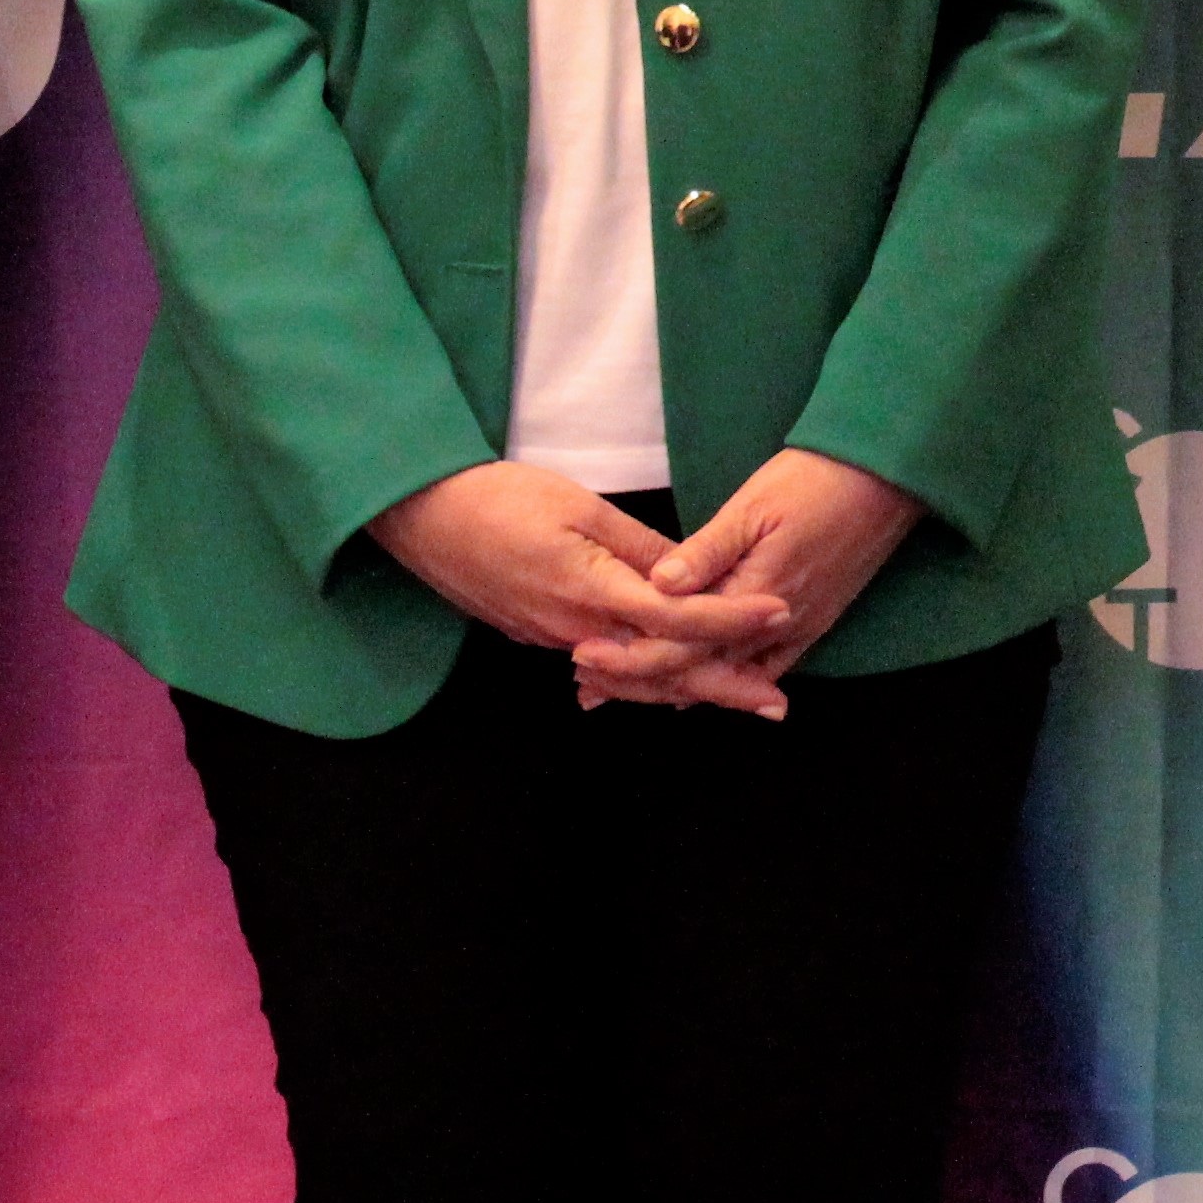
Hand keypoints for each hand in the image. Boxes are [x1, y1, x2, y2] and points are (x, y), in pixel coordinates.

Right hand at [364, 459, 789, 678]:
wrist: (423, 516)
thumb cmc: (501, 498)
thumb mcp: (581, 508)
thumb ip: (639, 547)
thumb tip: (690, 577)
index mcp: (591, 592)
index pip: (677, 620)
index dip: (731, 621)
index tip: (779, 613)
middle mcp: (575, 629)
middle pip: (660, 669)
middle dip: (720, 687)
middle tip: (776, 703)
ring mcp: (553, 637)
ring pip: (632, 674)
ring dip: (684, 686)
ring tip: (737, 692)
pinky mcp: (537, 632)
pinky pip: (604, 665)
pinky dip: (643, 674)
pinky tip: (669, 677)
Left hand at [576, 449, 928, 715]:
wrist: (887, 477)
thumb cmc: (816, 480)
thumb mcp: (754, 505)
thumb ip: (706, 551)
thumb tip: (656, 586)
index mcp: (754, 594)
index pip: (680, 644)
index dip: (628, 656)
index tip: (582, 656)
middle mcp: (776, 626)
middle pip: (698, 671)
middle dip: (640, 681)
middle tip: (587, 688)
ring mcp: (799, 628)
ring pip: (727, 676)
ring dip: (675, 685)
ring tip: (623, 692)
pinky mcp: (815, 622)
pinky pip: (764, 669)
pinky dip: (724, 681)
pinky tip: (694, 688)